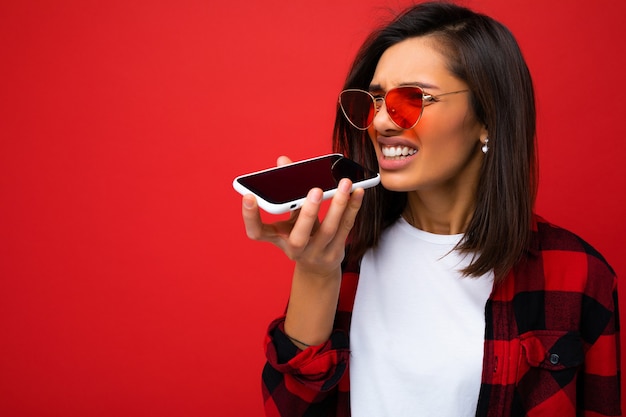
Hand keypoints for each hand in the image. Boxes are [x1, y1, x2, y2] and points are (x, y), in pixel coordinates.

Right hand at [241, 156, 363, 276]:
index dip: (249, 216)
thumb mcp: (290, 216)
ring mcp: (316, 253)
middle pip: (298, 236)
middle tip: (316, 190)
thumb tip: (283, 161)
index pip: (256, 232)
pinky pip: (346, 228)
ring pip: (328, 231)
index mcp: (277, 238)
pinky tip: (357, 192)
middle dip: (308, 213)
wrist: (317, 267)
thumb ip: (287, 190)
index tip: (248, 196)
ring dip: (338, 205)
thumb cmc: (300, 234)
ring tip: (345, 183)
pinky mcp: (335, 252)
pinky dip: (352, 208)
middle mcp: (294, 249)